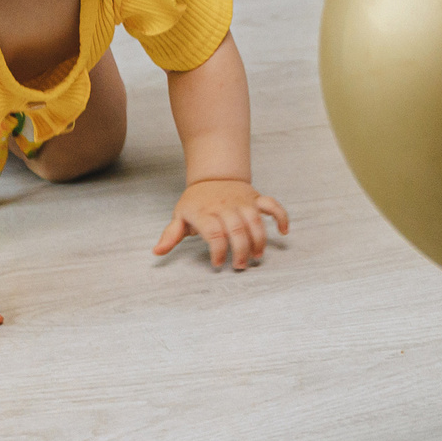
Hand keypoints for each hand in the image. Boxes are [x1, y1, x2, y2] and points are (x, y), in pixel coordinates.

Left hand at [156, 178, 290, 268]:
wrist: (213, 175)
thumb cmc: (196, 201)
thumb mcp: (180, 216)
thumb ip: (171, 235)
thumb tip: (157, 252)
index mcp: (205, 212)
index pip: (214, 233)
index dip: (217, 251)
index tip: (217, 264)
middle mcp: (225, 206)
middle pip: (236, 230)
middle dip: (240, 251)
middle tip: (240, 265)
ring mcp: (243, 201)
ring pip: (255, 221)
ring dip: (259, 241)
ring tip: (257, 256)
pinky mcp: (256, 198)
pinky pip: (272, 205)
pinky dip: (281, 217)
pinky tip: (283, 232)